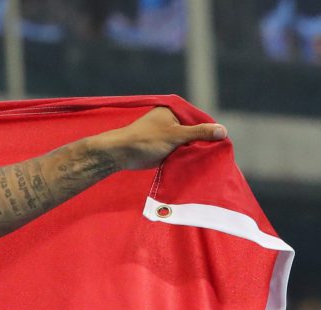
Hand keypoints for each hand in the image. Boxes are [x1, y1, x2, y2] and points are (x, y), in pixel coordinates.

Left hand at [94, 107, 226, 171]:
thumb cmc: (145, 141)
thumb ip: (199, 132)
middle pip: (195, 131)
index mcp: (175, 110)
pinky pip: (179, 150)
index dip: (210, 131)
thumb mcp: (175, 135)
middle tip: (215, 156)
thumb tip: (223, 131)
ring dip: (194, 151)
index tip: (221, 145)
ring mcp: (167, 134)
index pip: (201, 119)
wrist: (120, 154)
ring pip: (188, 142)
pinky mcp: (163, 146)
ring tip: (206, 161)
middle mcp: (172, 120)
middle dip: (203, 143)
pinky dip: (185, 156)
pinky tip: (194, 164)